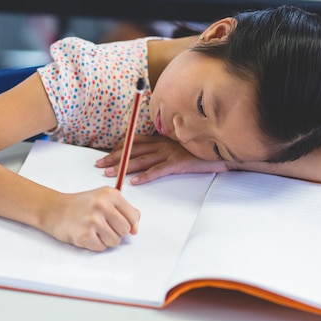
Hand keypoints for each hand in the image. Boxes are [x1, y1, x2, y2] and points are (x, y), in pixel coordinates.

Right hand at [44, 187, 139, 250]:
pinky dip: (96, 244)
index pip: (133, 216)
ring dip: (106, 239)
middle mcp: (102, 205)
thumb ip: (124, 211)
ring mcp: (93, 221)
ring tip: (95, 230)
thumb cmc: (81, 205)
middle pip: (125, 230)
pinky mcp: (84, 235)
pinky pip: (102, 247)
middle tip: (104, 226)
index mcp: (110, 194)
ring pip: (115, 241)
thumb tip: (135, 229)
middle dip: (116, 232)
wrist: (54, 209)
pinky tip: (87, 234)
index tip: (122, 224)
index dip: (130, 224)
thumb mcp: (104, 198)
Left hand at [96, 135, 228, 184]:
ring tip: (109, 175)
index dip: (119, 148)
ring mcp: (169, 153)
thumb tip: (151, 155)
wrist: (221, 152)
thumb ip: (165, 148)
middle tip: (99, 166)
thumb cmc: (200, 150)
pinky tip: (134, 182)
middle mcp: (163, 144)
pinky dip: (145, 176)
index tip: (106, 155)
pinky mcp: (178, 163)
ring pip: (141, 160)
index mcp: (162, 138)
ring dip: (123, 168)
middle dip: (114, 158)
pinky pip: (158, 170)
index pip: (135, 142)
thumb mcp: (179, 145)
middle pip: (132, 151)